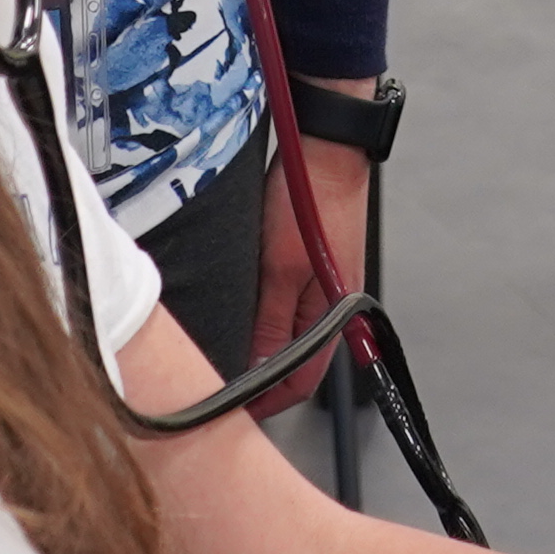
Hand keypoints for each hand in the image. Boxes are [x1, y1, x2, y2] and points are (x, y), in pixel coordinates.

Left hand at [243, 129, 375, 415]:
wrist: (324, 147)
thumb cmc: (310, 200)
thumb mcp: (279, 269)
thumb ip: (270, 324)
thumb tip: (257, 371)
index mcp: (335, 315)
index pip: (302, 382)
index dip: (267, 401)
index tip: (233, 407)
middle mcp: (333, 305)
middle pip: (296, 360)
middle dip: (260, 375)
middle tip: (219, 378)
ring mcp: (323, 284)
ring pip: (289, 333)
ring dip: (260, 345)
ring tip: (224, 345)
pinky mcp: (311, 262)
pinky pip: (285, 304)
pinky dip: (262, 316)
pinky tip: (239, 308)